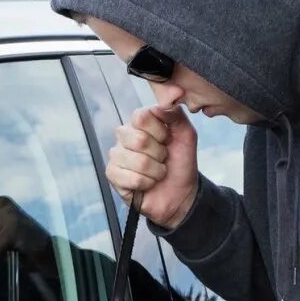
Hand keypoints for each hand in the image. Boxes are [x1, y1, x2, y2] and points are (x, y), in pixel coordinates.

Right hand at [107, 106, 199, 228]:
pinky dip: (146, 184)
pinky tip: (147, 184)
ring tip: (157, 174)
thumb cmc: (181, 163)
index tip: (168, 141)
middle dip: (159, 154)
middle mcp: (125, 136)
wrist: (181, 194)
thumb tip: (159, 106)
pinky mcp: (113, 175)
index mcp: (140, 123)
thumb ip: (176, 115)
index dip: (159, 132)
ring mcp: (116, 155)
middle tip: (163, 160)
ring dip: (155, 172)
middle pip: (138, 139)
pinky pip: (130, 178)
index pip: (141, 116)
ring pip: (136, 161)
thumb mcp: (186, 135)